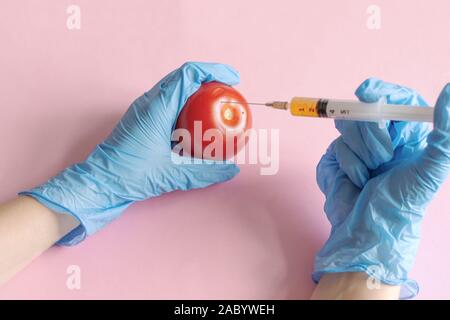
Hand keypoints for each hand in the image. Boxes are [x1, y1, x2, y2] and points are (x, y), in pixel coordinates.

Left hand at [20, 62, 240, 245]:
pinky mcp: (143, 119)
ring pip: (175, 89)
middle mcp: (149, 103)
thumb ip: (204, 172)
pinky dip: (187, 106)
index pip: (188, 75)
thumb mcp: (172, 174)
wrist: (100, 183)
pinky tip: (197, 123)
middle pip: (183, 78)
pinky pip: (169, 103)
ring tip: (216, 106)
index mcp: (156, 108)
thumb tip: (230, 170)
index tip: (233, 79)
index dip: (213, 71)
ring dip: (197, 92)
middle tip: (228, 94)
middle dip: (209, 81)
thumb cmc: (129, 176)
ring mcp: (144, 110)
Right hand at [314, 78, 449, 297]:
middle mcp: (382, 137)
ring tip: (370, 175)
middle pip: (367, 110)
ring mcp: (357, 146)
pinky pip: (336, 147)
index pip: (394, 98)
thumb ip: (444, 133)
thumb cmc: (402, 205)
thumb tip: (449, 91)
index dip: (380, 92)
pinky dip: (347, 166)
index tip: (368, 94)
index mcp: (408, 134)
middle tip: (383, 160)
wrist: (367, 232)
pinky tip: (355, 181)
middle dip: (373, 136)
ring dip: (360, 155)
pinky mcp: (336, 157)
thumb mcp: (430, 170)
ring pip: (348, 127)